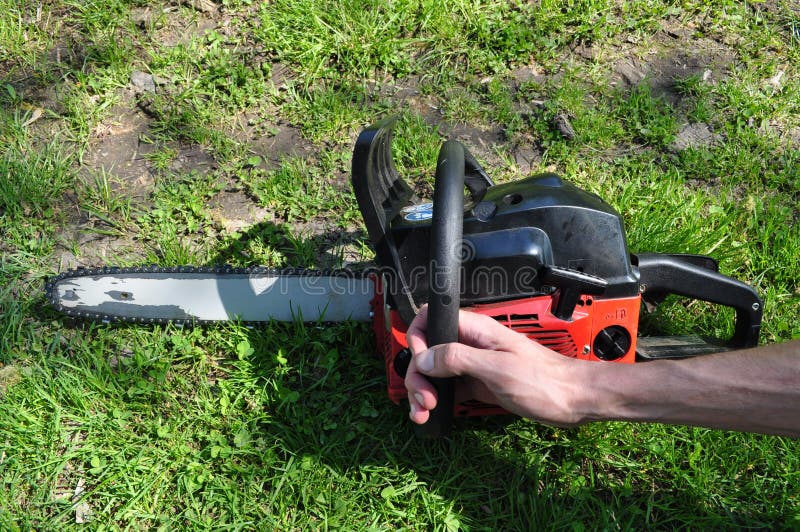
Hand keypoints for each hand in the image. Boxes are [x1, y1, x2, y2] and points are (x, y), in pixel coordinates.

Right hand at [404, 306, 595, 426]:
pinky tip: (431, 416)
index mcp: (476, 330)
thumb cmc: (543, 381)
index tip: (421, 364)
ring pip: (435, 372)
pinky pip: (448, 389)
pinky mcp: (479, 385)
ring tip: (424, 413)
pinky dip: (436, 401)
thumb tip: (423, 358)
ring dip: (423, 391)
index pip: (432, 319)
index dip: (419, 338)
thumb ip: (458, 360)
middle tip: (423, 400)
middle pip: (428, 350)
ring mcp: (474, 365)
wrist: (574, 400)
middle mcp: (471, 344)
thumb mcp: (498, 369)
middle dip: (418, 374)